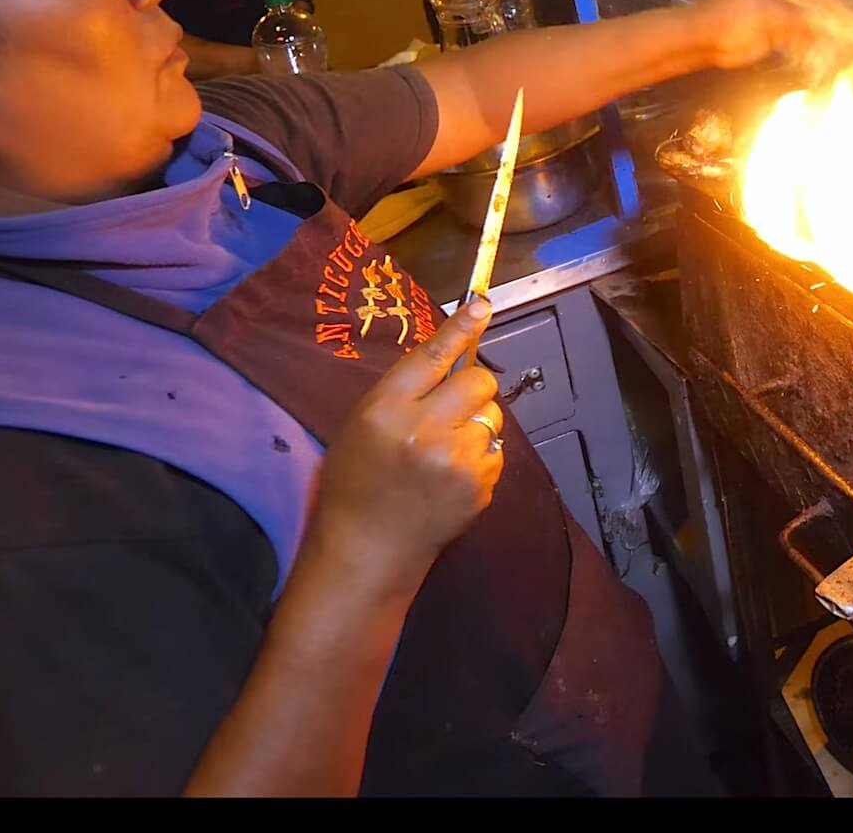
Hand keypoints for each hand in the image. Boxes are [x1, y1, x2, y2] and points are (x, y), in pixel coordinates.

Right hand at [308, 300, 504, 586]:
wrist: (367, 548)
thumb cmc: (355, 480)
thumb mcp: (362, 423)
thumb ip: (403, 389)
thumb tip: (451, 351)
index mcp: (386, 409)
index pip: (433, 356)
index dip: (461, 328)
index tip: (483, 305)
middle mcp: (425, 430)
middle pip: (478, 380)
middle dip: (473, 386)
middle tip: (453, 406)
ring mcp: (457, 461)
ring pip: (493, 415)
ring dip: (477, 423)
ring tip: (446, 449)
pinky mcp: (480, 487)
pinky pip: (496, 450)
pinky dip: (481, 456)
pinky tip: (453, 475)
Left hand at [690, 0, 842, 70]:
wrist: (699, 40)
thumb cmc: (730, 19)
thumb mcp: (769, 14)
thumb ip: (801, 18)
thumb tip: (830, 21)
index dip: (830, 3)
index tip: (849, 16)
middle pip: (808, 4)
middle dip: (826, 19)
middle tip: (847, 32)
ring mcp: (769, 12)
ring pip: (801, 21)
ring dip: (817, 33)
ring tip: (838, 44)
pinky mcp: (766, 32)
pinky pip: (791, 36)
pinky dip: (804, 43)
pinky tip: (819, 51)